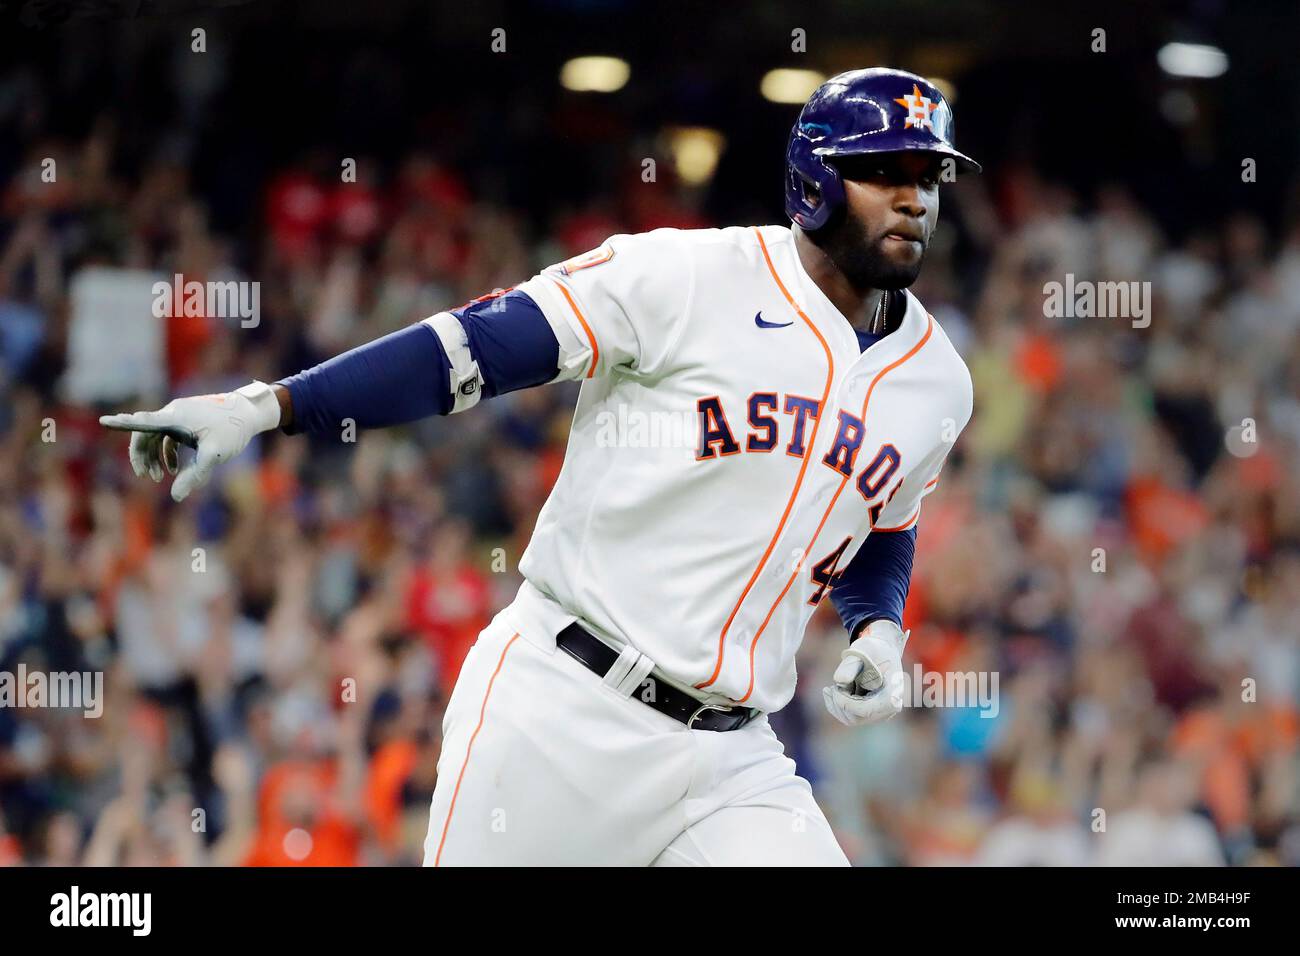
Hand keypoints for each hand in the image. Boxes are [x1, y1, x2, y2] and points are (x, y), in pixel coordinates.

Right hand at [99, 381, 281, 501]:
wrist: (249, 413)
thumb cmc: (233, 430)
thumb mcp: (214, 455)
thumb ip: (195, 475)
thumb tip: (175, 496)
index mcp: (177, 416)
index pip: (144, 422)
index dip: (122, 423)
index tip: (103, 421)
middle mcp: (174, 412)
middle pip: (145, 433)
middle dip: (142, 456)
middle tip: (147, 477)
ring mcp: (179, 415)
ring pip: (155, 436)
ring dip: (154, 457)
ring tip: (161, 478)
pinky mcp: (186, 420)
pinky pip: (167, 436)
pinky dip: (166, 452)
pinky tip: (174, 470)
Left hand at [822, 619, 908, 726]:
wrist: (883, 650)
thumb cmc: (873, 649)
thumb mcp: (863, 650)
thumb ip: (850, 664)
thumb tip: (839, 680)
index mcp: (892, 694)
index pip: (865, 710)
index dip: (845, 702)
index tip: (834, 687)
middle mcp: (890, 707)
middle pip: (857, 718)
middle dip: (839, 703)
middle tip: (830, 687)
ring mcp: (882, 712)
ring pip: (852, 720)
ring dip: (836, 705)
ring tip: (830, 688)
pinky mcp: (873, 712)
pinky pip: (852, 717)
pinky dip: (838, 706)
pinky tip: (831, 692)